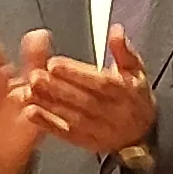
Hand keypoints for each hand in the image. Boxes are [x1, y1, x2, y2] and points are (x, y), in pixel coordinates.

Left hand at [24, 25, 159, 159]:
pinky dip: (48, 124)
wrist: (143, 134)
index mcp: (126, 91)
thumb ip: (124, 51)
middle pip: (83, 100)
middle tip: (35, 76)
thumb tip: (116, 31)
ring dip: (49, 104)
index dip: (76, 73)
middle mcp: (114, 112)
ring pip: (73, 117)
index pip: (100, 82)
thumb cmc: (136, 97)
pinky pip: (67, 134)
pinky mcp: (88, 142)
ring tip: (29, 91)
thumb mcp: (136, 70)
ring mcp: (101, 130)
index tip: (54, 63)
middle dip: (57, 88)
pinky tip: (32, 113)